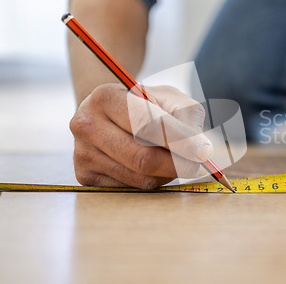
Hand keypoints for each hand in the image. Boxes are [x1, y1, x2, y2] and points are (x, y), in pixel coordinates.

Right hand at [70, 83, 211, 188]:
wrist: (109, 114)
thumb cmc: (145, 105)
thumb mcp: (169, 98)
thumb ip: (187, 116)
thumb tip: (201, 149)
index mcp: (105, 96)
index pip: (149, 124)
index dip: (180, 140)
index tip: (204, 152)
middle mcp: (86, 124)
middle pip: (142, 157)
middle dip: (177, 164)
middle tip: (198, 165)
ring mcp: (81, 152)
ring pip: (139, 177)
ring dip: (166, 173)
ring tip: (173, 159)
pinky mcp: (85, 176)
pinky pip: (130, 188)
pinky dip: (150, 180)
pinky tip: (150, 165)